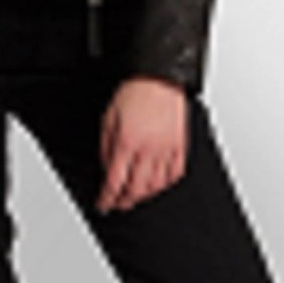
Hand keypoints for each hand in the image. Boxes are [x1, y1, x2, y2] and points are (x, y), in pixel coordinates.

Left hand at [97, 76, 187, 212]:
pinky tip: (158, 185)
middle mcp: (148, 149)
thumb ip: (106, 145)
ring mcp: (166, 150)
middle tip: (118, 204)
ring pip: (155, 187)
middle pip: (135, 189)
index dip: (107, 198)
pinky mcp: (180, 147)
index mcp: (127, 142)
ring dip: (143, 196)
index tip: (103, 204)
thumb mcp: (109, 116)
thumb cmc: (135, 91)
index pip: (114, 181)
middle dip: (125, 201)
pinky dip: (165, 185)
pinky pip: (175, 175)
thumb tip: (106, 167)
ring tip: (135, 196)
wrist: (159, 77)